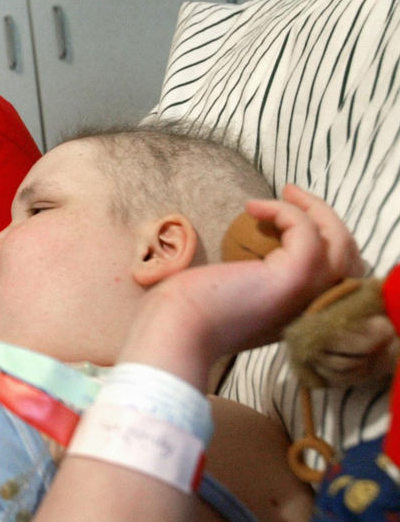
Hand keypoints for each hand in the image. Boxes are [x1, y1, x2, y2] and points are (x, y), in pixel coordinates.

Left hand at [121, 185, 359, 384]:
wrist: (174, 329)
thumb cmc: (187, 314)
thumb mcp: (232, 298)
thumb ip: (252, 285)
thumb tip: (248, 264)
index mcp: (297, 315)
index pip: (336, 277)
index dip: (326, 244)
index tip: (294, 219)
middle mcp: (310, 309)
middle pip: (346, 258)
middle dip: (327, 221)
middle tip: (294, 195)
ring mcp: (306, 294)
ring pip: (339, 242)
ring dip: (315, 209)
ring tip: (286, 192)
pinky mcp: (293, 277)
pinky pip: (307, 231)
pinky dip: (285, 211)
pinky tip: (252, 207)